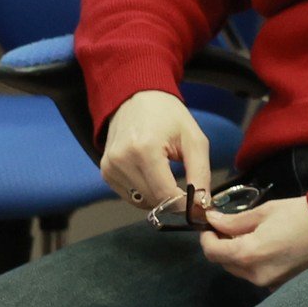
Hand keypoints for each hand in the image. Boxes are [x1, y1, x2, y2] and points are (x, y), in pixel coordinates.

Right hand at [100, 90, 204, 212]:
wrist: (138, 99)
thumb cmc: (169, 116)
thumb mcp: (195, 140)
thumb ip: (200, 173)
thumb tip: (202, 204)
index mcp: (144, 150)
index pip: (165, 194)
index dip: (185, 206)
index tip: (201, 207)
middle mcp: (121, 161)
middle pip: (153, 200)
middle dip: (175, 202)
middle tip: (192, 194)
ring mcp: (109, 168)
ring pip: (141, 201)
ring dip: (160, 198)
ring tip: (171, 177)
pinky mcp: (105, 172)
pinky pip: (130, 196)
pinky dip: (146, 193)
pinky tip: (154, 175)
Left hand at [202, 196, 307, 288]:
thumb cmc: (300, 214)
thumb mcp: (264, 212)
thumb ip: (234, 221)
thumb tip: (212, 221)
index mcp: (247, 254)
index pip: (212, 252)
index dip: (206, 238)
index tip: (210, 225)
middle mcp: (254, 274)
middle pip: (224, 263)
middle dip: (221, 246)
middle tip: (228, 228)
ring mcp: (269, 283)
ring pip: (240, 271)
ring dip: (237, 255)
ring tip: (248, 236)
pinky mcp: (281, 285)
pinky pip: (257, 275)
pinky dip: (254, 263)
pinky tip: (266, 248)